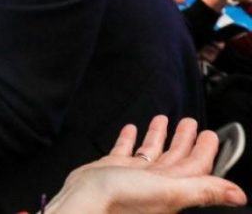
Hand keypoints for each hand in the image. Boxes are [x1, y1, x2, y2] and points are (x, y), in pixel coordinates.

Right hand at [45, 116, 245, 212]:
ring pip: (151, 152)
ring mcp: (132, 176)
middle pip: (175, 158)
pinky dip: (129, 139)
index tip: (210, 134)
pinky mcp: (111, 170)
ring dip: (159, 136)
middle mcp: (154, 182)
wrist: (85, 201)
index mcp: (171, 188)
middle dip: (185, 140)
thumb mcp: (169, 192)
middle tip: (190, 122)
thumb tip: (239, 196)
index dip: (205, 151)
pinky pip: (124, 151)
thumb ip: (203, 190)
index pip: (196, 168)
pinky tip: (130, 129)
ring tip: (162, 119)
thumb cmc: (123, 198)